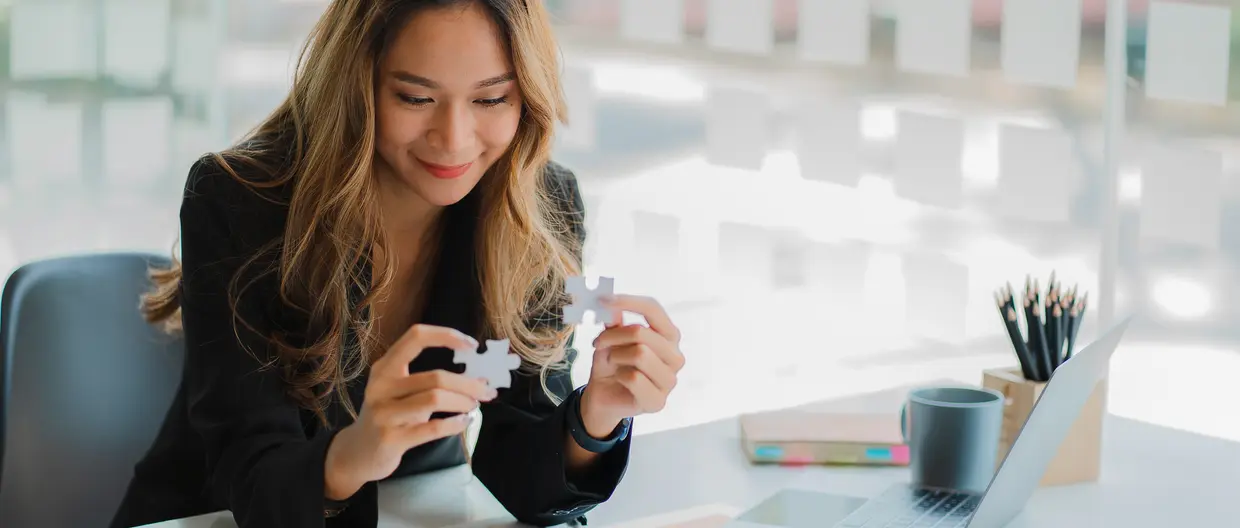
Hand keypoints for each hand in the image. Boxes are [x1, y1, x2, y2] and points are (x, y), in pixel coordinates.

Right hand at [324, 324, 495, 499]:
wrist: (358, 452)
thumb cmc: (390, 416)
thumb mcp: (400, 391)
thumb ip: (429, 380)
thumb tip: (479, 376)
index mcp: (384, 367)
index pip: (416, 337)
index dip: (447, 336)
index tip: (472, 346)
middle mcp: (381, 386)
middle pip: (435, 377)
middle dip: (468, 384)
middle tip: (487, 391)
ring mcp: (383, 413)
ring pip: (435, 399)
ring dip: (463, 402)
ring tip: (473, 406)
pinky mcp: (390, 439)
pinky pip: (432, 428)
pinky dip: (455, 424)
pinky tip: (464, 422)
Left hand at [579, 295, 684, 437]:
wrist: (603, 395)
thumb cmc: (612, 363)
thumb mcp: (611, 337)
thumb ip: (614, 321)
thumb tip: (612, 305)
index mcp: (669, 336)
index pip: (653, 309)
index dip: (628, 302)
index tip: (603, 300)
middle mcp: (675, 356)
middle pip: (642, 333)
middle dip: (614, 335)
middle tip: (599, 342)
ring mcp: (670, 380)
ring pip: (639, 354)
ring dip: (616, 356)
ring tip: (612, 361)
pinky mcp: (658, 400)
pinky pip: (634, 378)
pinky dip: (619, 375)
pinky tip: (619, 379)